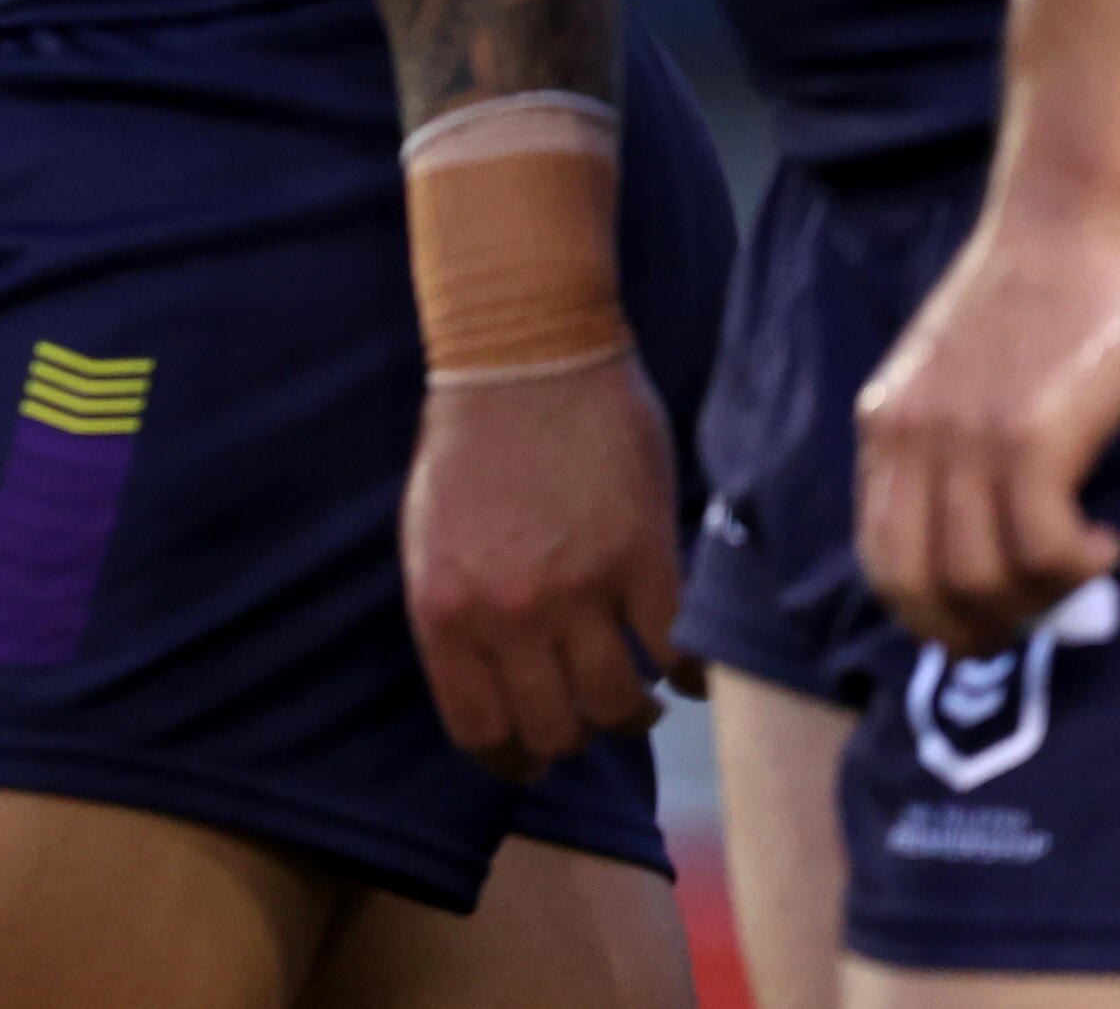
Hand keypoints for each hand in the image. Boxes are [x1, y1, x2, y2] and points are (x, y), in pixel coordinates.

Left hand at [399, 356, 680, 775]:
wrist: (520, 358)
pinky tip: (690, 673)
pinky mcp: (643, 560)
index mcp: (444, 609)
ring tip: (639, 697)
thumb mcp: (430, 539)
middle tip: (589, 723)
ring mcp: (579, 590)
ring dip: (632, 713)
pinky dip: (690, 676)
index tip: (531, 762)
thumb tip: (492, 688)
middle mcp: (507, 613)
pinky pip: (676, 653)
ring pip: (618, 706)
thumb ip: (459, 617)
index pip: (479, 730)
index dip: (510, 760)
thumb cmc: (468, 446)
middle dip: (573, 738)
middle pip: (555, 731)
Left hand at [854, 189, 1119, 652]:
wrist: (1072, 223)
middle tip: (1034, 626)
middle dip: (974, 630)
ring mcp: (966, 437)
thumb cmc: (1030, 297)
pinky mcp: (1031, 434)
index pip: (880, 556)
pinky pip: (1041, 545)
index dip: (927, 613)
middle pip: (917, 583)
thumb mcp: (954, 375)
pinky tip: (1106, 544)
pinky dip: (1076, 568)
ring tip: (1081, 579)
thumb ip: (948, 443)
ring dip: (1036, 602)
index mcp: (884, 425)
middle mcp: (910, 437)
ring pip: (979, 575)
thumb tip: (976, 530)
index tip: (981, 626)